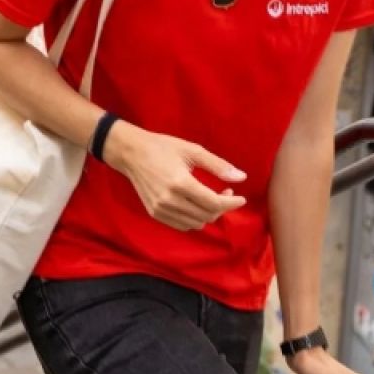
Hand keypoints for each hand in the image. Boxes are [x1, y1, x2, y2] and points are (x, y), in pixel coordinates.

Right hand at [103, 123, 246, 231]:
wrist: (132, 153)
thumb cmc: (164, 148)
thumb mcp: (193, 151)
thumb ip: (218, 166)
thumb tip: (242, 177)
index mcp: (180, 183)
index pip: (213, 203)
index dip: (231, 203)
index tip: (241, 198)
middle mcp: (169, 200)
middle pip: (207, 215)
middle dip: (222, 207)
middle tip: (226, 192)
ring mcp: (160, 209)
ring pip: (196, 223)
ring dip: (209, 214)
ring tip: (211, 197)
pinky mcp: (155, 213)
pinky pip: (182, 225)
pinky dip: (194, 218)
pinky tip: (196, 204)